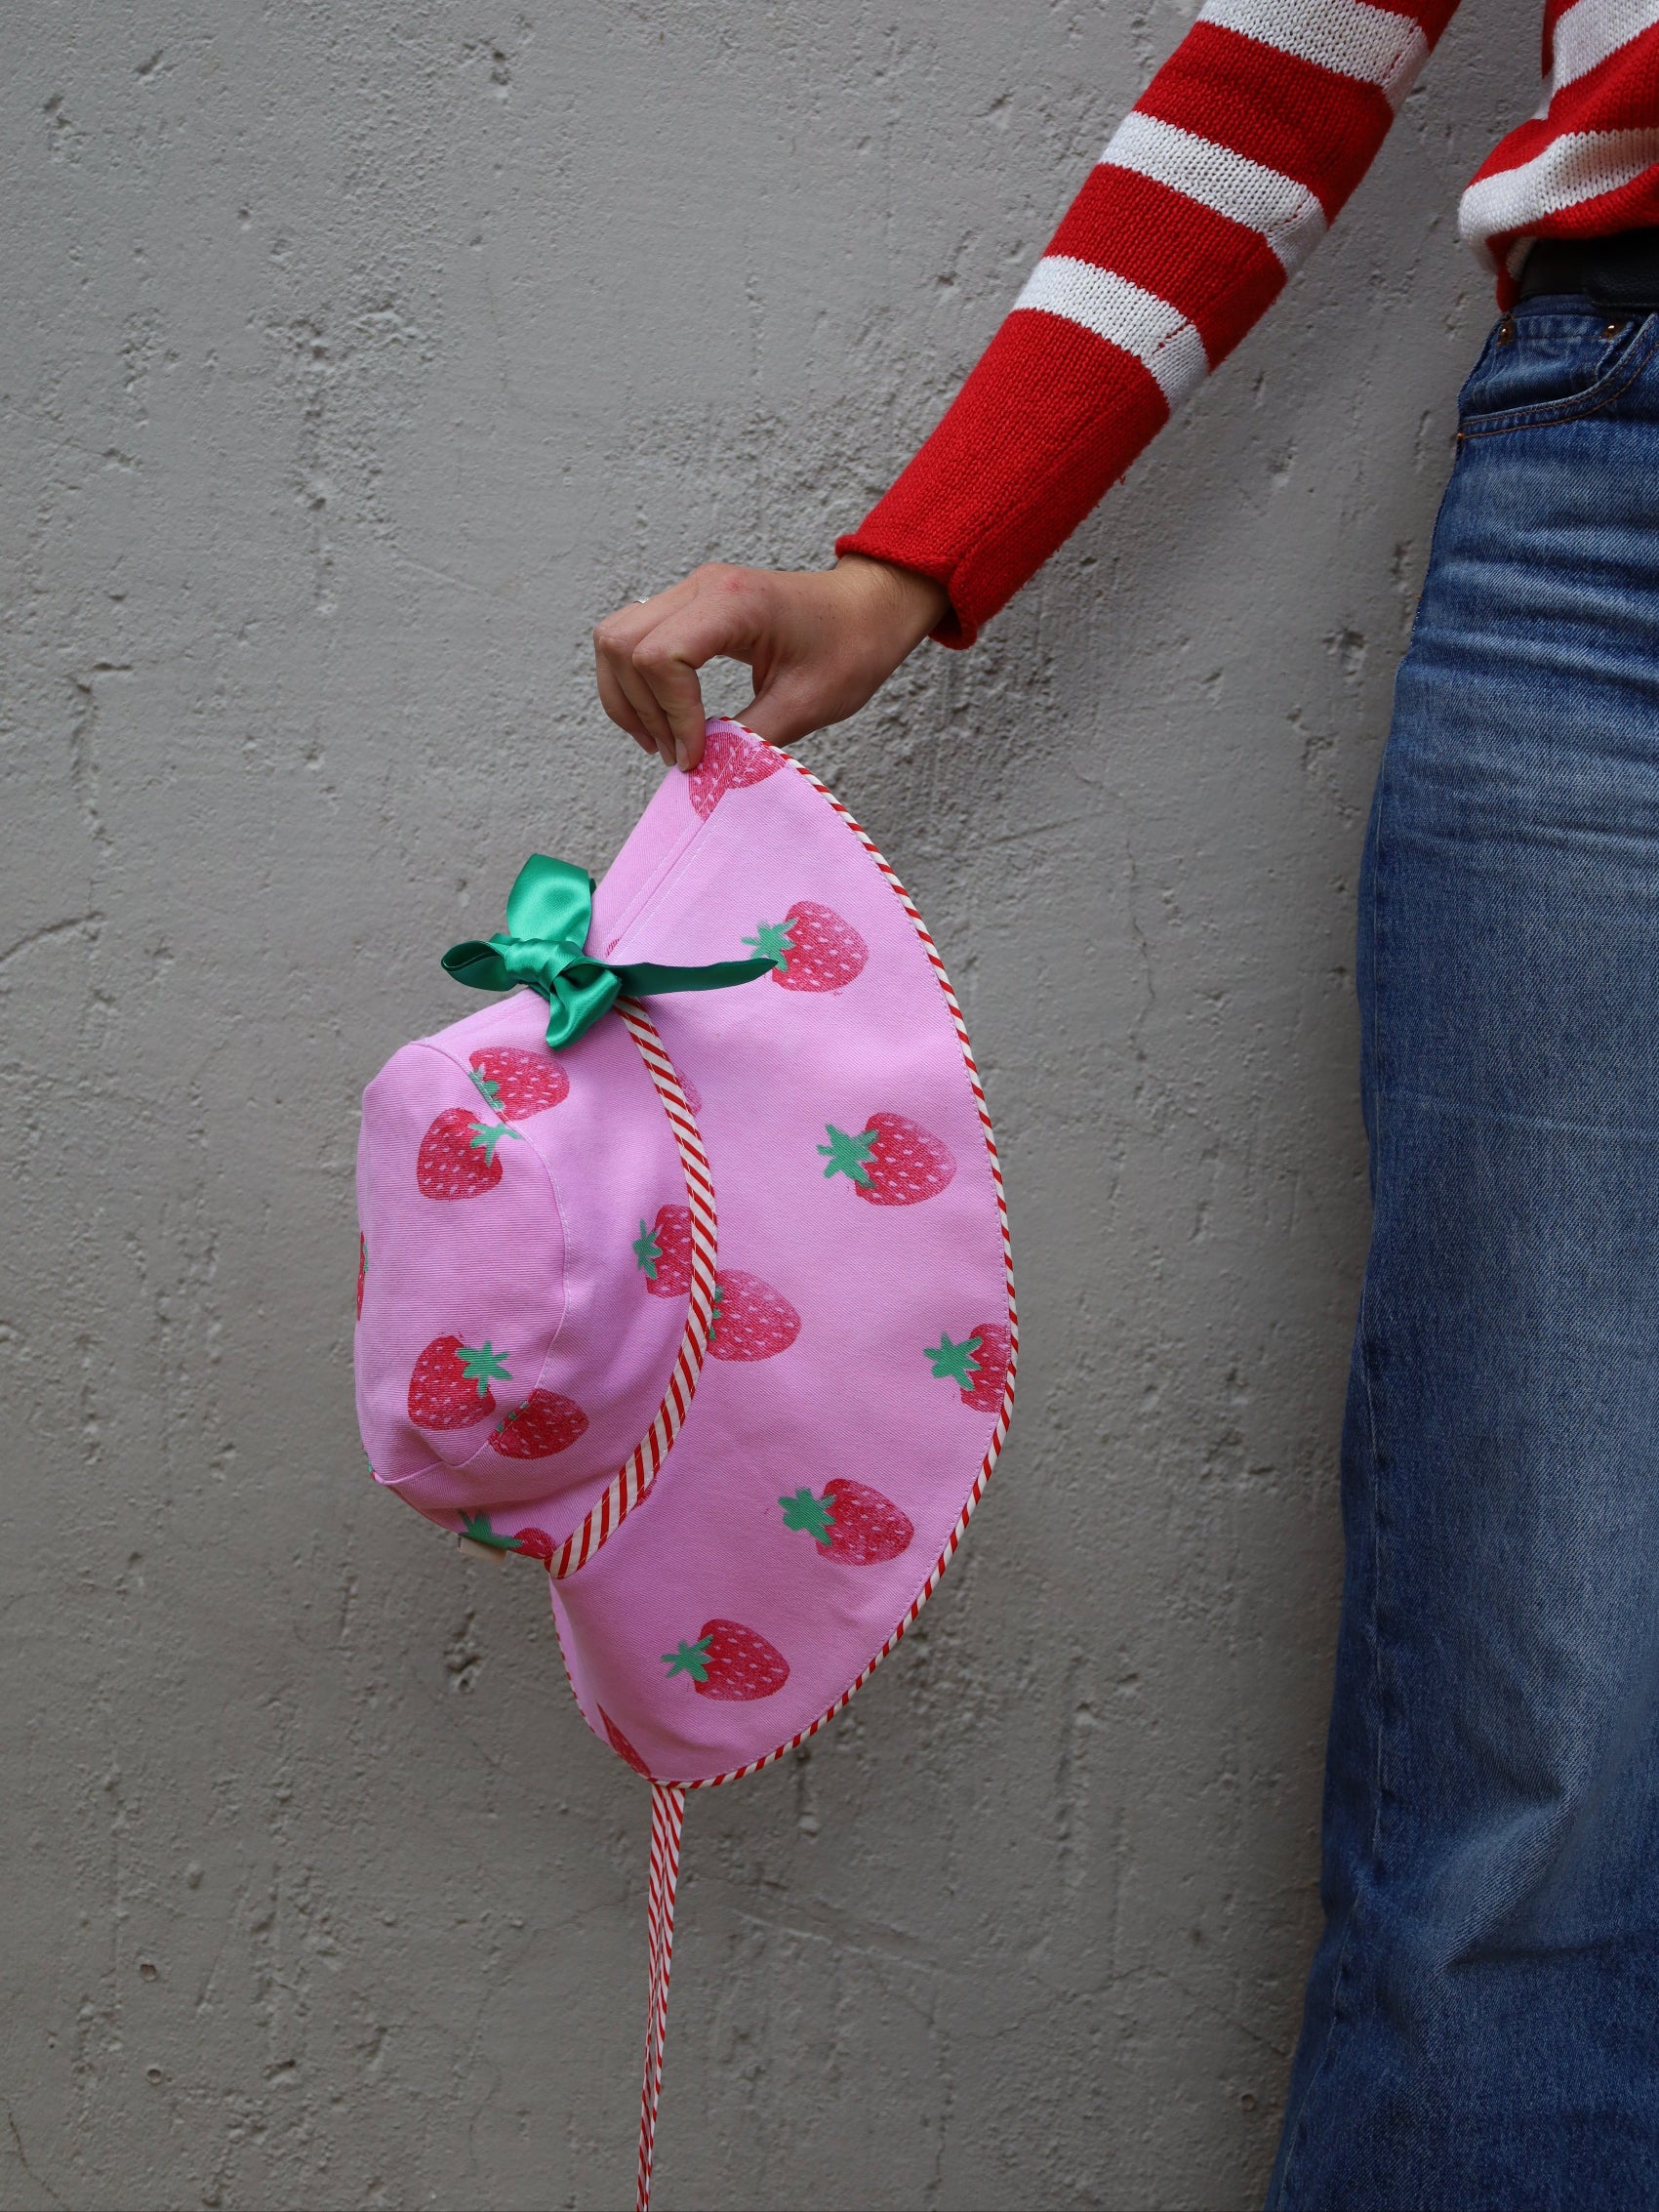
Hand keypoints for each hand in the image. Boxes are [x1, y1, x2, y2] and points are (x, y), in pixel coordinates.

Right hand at [593, 555, 949, 769]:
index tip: (696, 755)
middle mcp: (702, 586)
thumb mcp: (806, 705)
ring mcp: (690, 591)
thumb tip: (703, 775)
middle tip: (676, 755)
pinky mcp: (688, 604)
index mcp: (735, 602)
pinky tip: (665, 718)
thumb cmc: (850, 647)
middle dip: (640, 710)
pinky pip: (633, 638)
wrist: (869, 609)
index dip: (671, 715)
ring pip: (615, 639)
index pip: (661, 655)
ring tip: (663, 742)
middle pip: (622, 644)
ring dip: (628, 698)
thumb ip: (749, 741)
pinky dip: (636, 683)